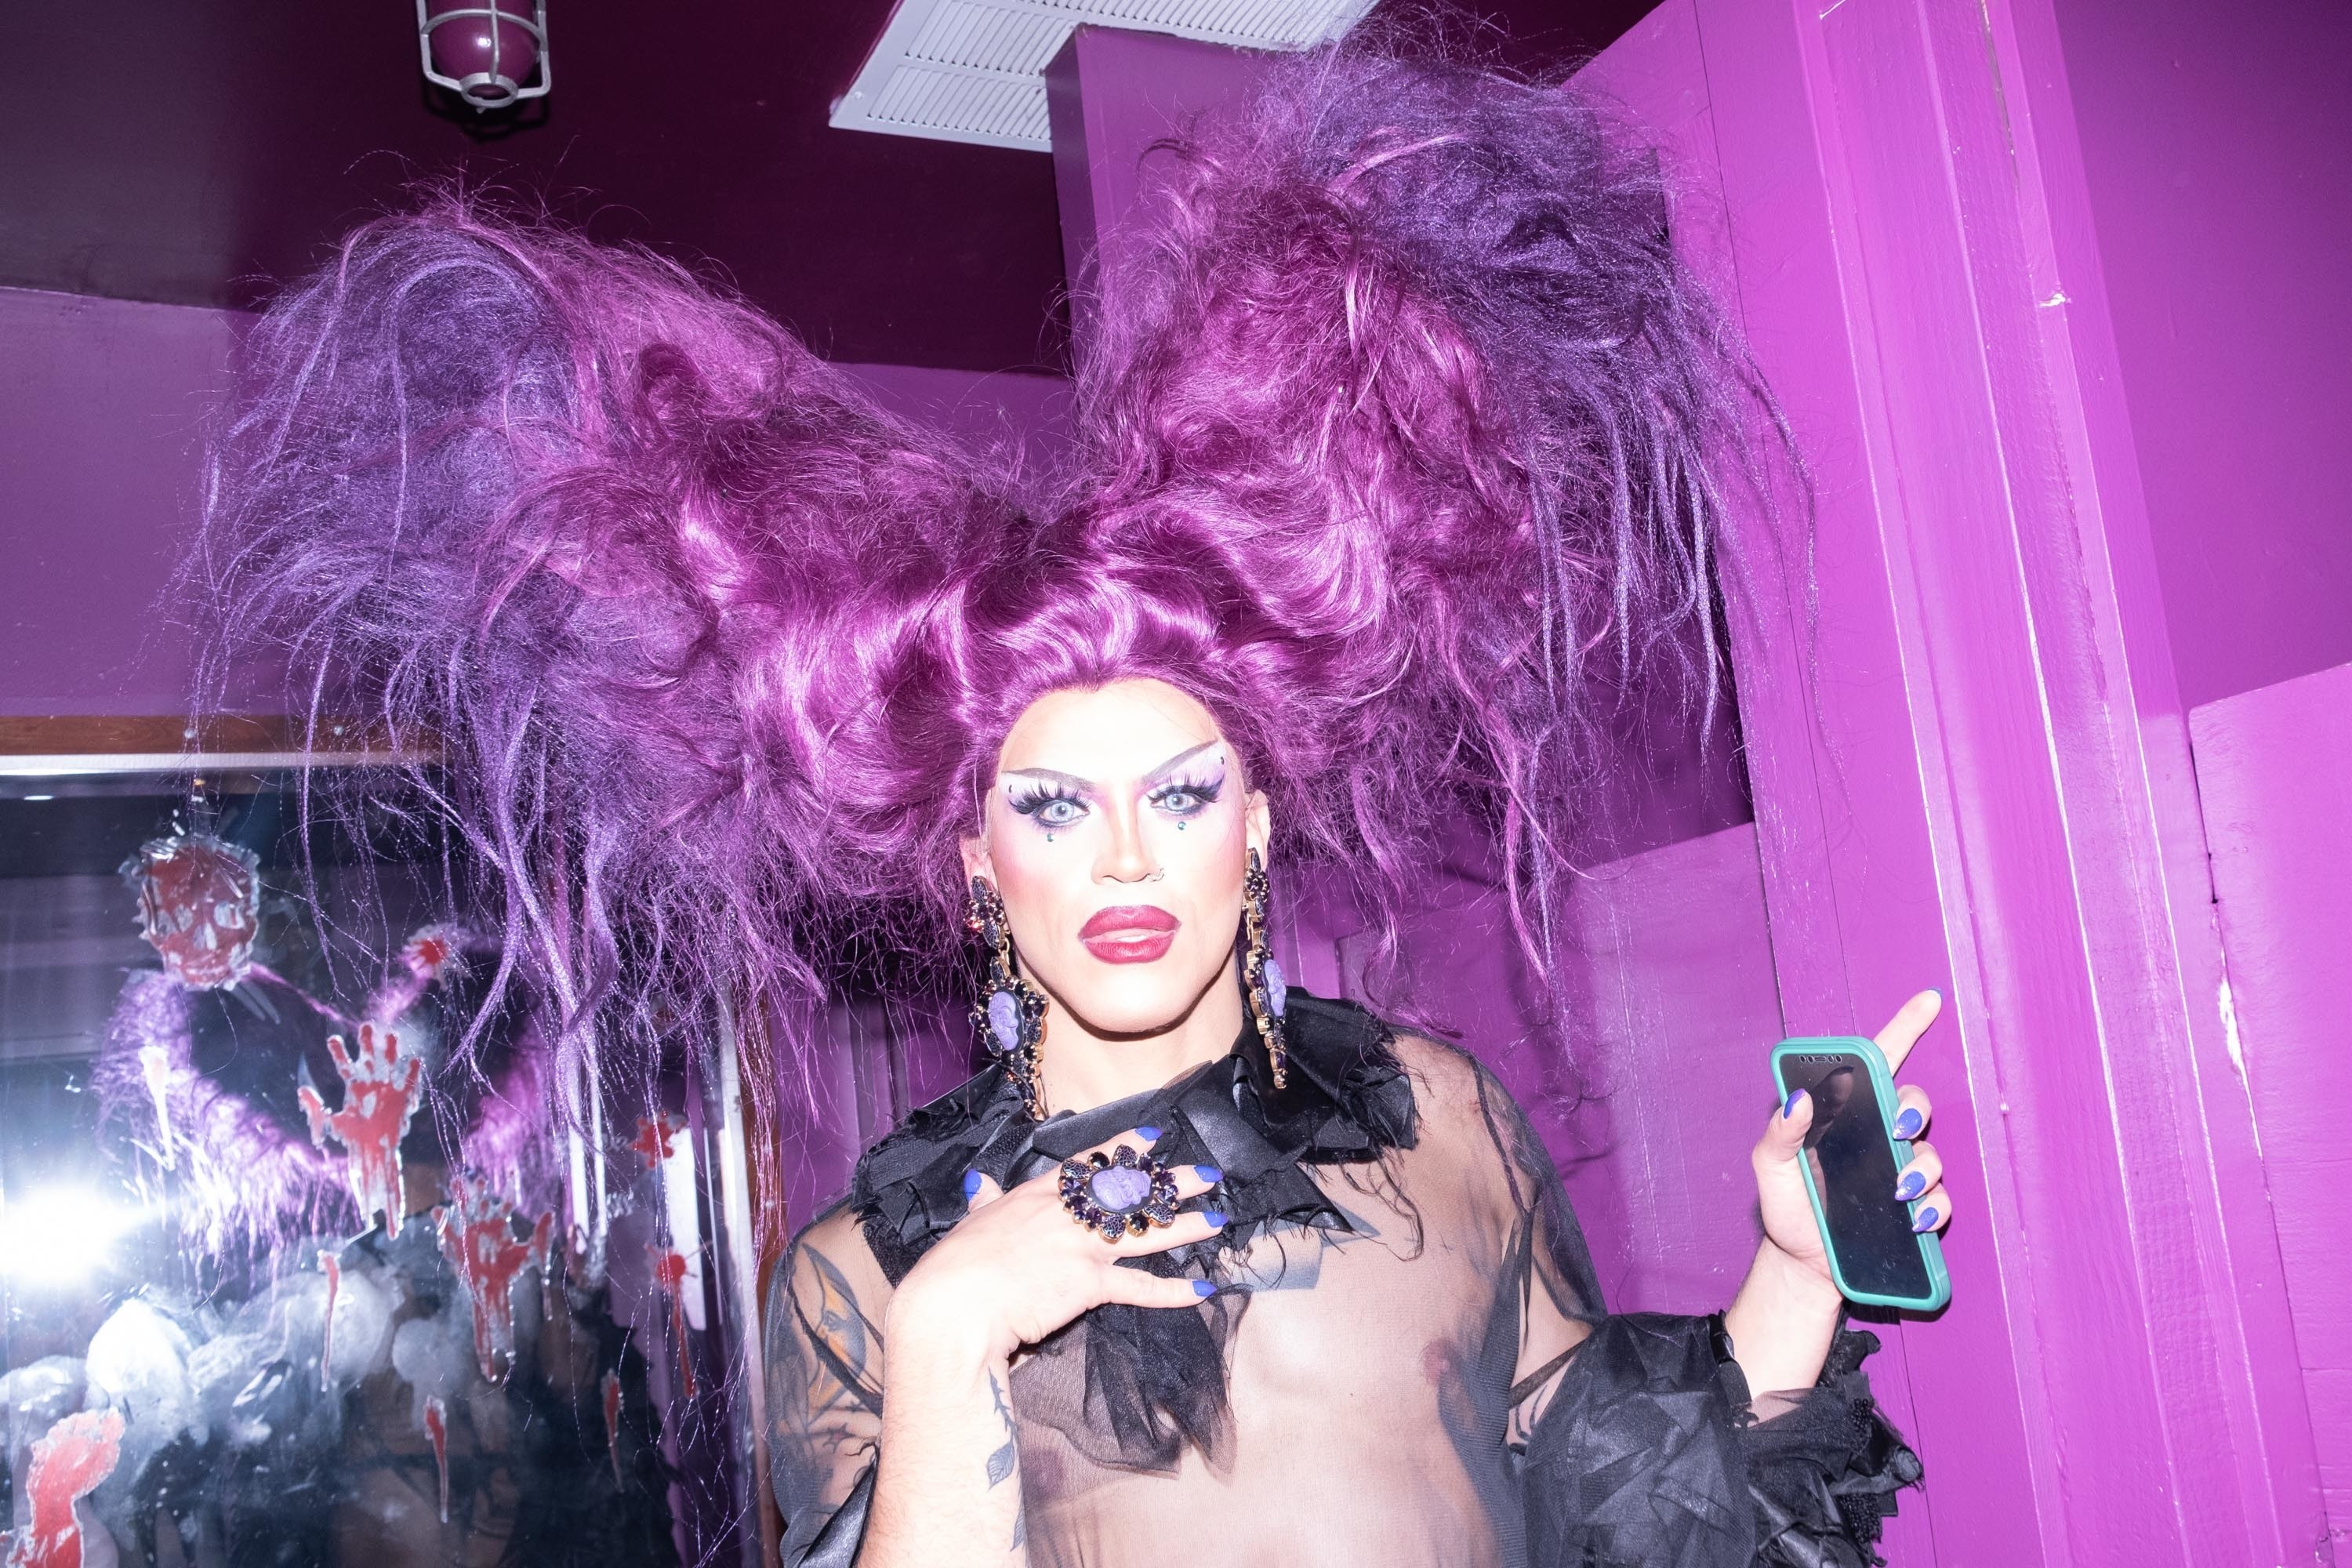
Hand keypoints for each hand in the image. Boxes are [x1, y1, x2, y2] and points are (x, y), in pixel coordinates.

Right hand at [885, 1128, 1224, 1368]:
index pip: (1090, 1165)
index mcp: (1037, 1195)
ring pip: (1146, 1232)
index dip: (1125, 1149)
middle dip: (1173, 1183)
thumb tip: (979, 1182)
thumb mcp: (971, 1222)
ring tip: (1220, 1218)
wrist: (955, 1303)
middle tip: (1210, 1173)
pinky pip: (1140, 1288)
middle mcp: (1067, 1214)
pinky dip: (1173, 1292)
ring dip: (1187, 1225)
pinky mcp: (1089, 1284)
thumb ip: (983, 1201)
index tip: (1155, 1136)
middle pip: (1131, 1192)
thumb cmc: (956, 1266)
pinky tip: (1203, 1289)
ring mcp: (1082, 1247)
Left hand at [1752, 989, 1952, 1293]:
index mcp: (1845, 1117)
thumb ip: (1780, 1132)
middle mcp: (1877, 1138)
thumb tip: (1798, 1098)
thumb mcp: (1770, 1167)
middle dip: (1916, 1110)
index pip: (1877, 1064)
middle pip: (1915, 1104)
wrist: (1802, 1265)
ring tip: (1899, 1190)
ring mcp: (1899, 1172)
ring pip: (1930, 1153)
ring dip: (1922, 1168)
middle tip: (1899, 1127)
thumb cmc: (1787, 1207)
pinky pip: (1940, 1200)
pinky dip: (1932, 1207)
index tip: (1930, 999)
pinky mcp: (1914, 1209)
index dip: (1905, 1029)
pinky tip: (1913, 1219)